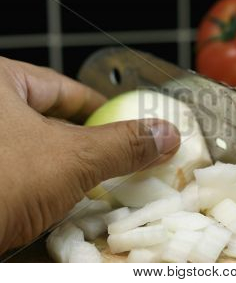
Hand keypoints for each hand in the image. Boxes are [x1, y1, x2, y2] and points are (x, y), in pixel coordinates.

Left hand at [0, 57, 179, 253]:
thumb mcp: (71, 159)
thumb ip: (123, 144)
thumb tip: (167, 134)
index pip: (62, 88)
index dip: (101, 106)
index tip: (126, 123)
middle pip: (48, 120)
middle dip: (85, 141)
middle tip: (117, 157)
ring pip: (30, 150)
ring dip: (63, 167)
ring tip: (94, 182)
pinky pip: (15, 173)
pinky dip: (38, 185)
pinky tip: (55, 201)